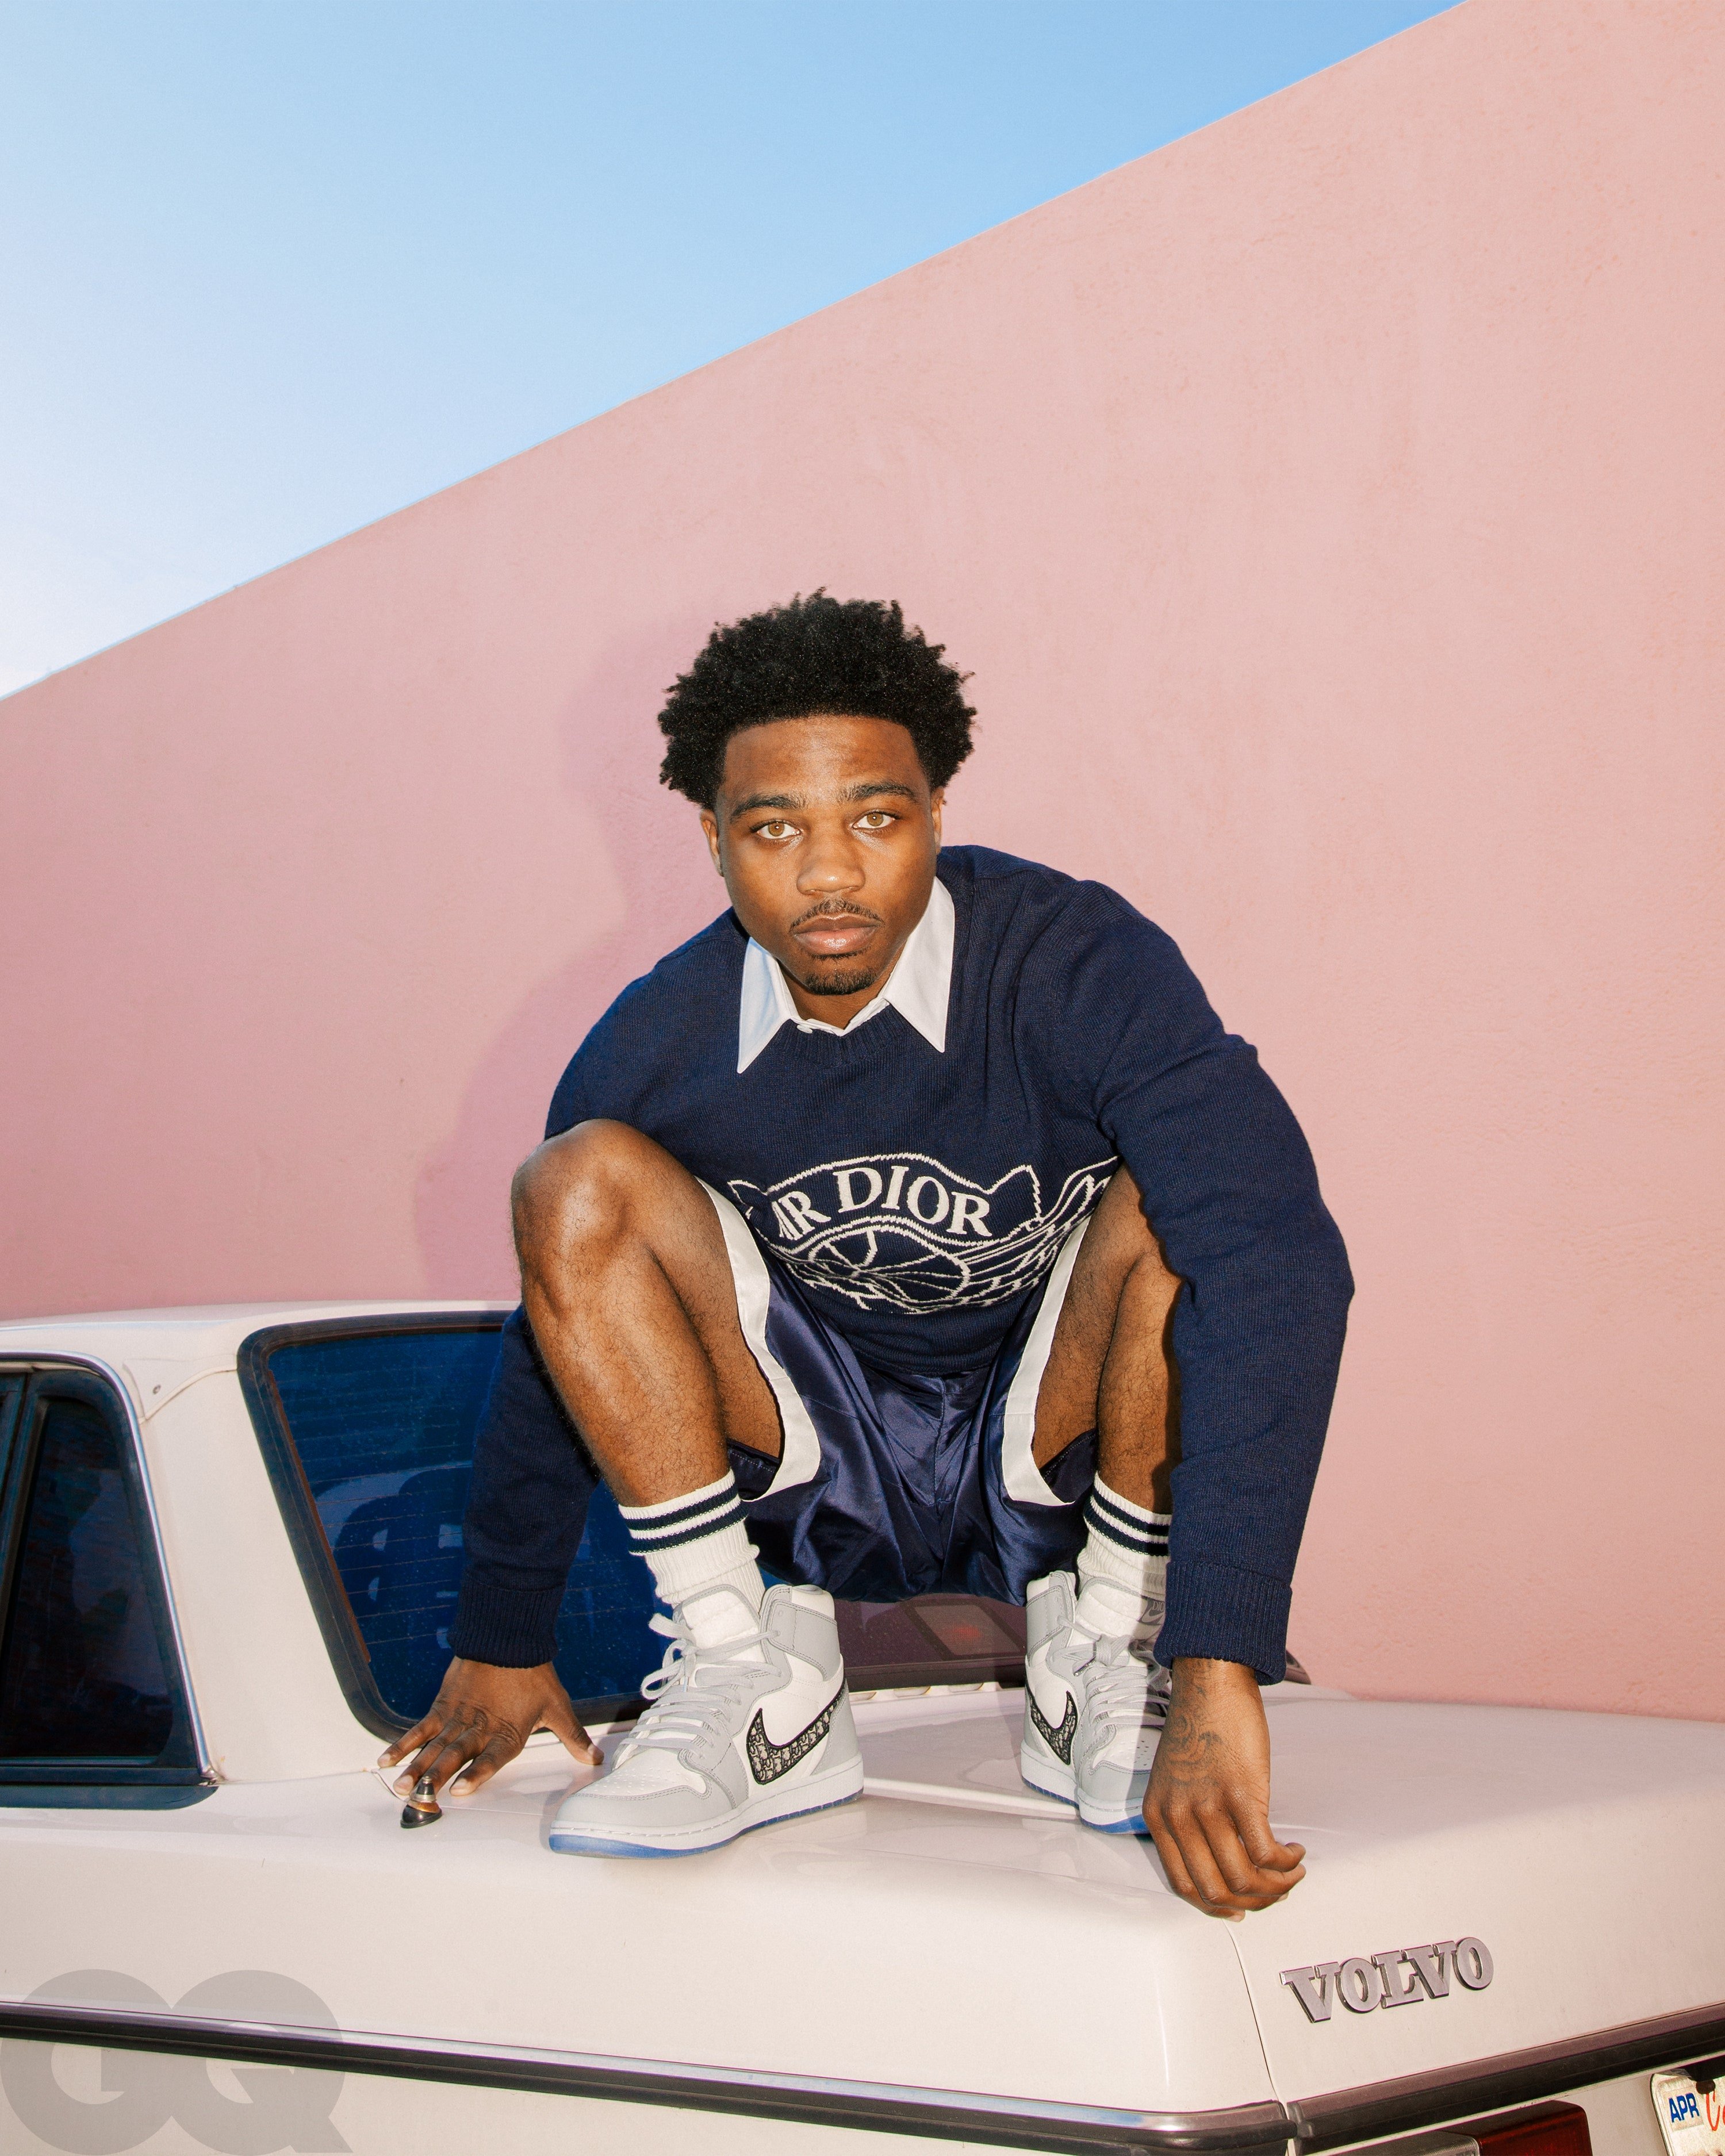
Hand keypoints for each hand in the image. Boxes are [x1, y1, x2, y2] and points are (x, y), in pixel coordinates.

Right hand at [380, 1658, 600, 1799]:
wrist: (508, 1635)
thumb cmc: (534, 1674)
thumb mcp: (558, 1707)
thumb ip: (573, 1738)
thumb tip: (595, 1761)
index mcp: (508, 1732)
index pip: (491, 1757)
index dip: (476, 1773)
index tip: (459, 1789)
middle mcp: (480, 1728)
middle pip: (455, 1755)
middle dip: (436, 1778)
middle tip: (419, 1798)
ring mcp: (458, 1717)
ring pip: (433, 1746)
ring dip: (416, 1767)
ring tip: (401, 1787)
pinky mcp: (443, 1706)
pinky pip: (420, 1728)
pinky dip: (403, 1743)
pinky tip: (387, 1759)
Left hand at [1143, 1657, 1305, 1918]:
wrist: (1209, 1684)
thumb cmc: (1198, 1728)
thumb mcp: (1176, 1780)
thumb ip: (1189, 1819)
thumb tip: (1223, 1858)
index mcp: (1158, 1816)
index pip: (1182, 1884)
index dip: (1215, 1905)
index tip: (1239, 1907)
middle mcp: (1178, 1817)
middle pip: (1214, 1890)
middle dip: (1251, 1902)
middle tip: (1274, 1892)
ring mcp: (1207, 1806)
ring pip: (1242, 1878)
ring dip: (1275, 1887)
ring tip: (1292, 1873)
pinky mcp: (1240, 1794)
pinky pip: (1265, 1852)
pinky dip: (1285, 1864)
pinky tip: (1295, 1853)